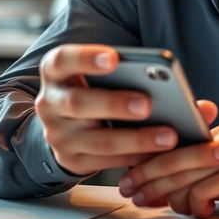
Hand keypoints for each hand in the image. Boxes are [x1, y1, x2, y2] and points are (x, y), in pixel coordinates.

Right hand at [35, 44, 178, 175]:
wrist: (64, 124)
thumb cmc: (91, 86)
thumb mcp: (92, 73)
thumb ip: (115, 70)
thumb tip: (155, 75)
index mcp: (55, 73)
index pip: (62, 60)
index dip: (86, 58)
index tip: (114, 58)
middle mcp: (50, 103)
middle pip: (78, 103)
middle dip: (115, 104)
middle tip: (148, 103)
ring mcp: (58, 135)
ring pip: (99, 140)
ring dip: (136, 139)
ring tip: (168, 136)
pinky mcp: (71, 160)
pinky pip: (107, 161)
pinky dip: (135, 157)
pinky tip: (159, 153)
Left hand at [118, 116, 218, 218]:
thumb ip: (199, 167)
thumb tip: (164, 185)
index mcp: (214, 132)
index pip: (173, 143)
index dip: (147, 160)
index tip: (129, 176)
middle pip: (172, 157)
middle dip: (146, 178)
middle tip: (133, 193)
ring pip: (184, 174)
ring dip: (166, 195)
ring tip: (163, 206)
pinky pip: (203, 190)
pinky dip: (196, 205)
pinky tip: (203, 212)